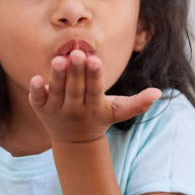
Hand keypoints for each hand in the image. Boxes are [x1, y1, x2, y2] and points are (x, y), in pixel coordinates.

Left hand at [28, 49, 161, 143]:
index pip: (95, 90)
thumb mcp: (118, 112)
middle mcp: (74, 108)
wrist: (74, 141)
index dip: (95, 76)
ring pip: (56, 91)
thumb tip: (158, 93)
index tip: (96, 60)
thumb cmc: (98, 117)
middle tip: (78, 53)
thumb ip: (138, 104)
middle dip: (77, 72)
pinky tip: (36, 78)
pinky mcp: (41, 108)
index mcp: (93, 106)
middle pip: (75, 89)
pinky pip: (37, 99)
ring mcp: (56, 109)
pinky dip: (36, 90)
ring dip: (57, 76)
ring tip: (59, 59)